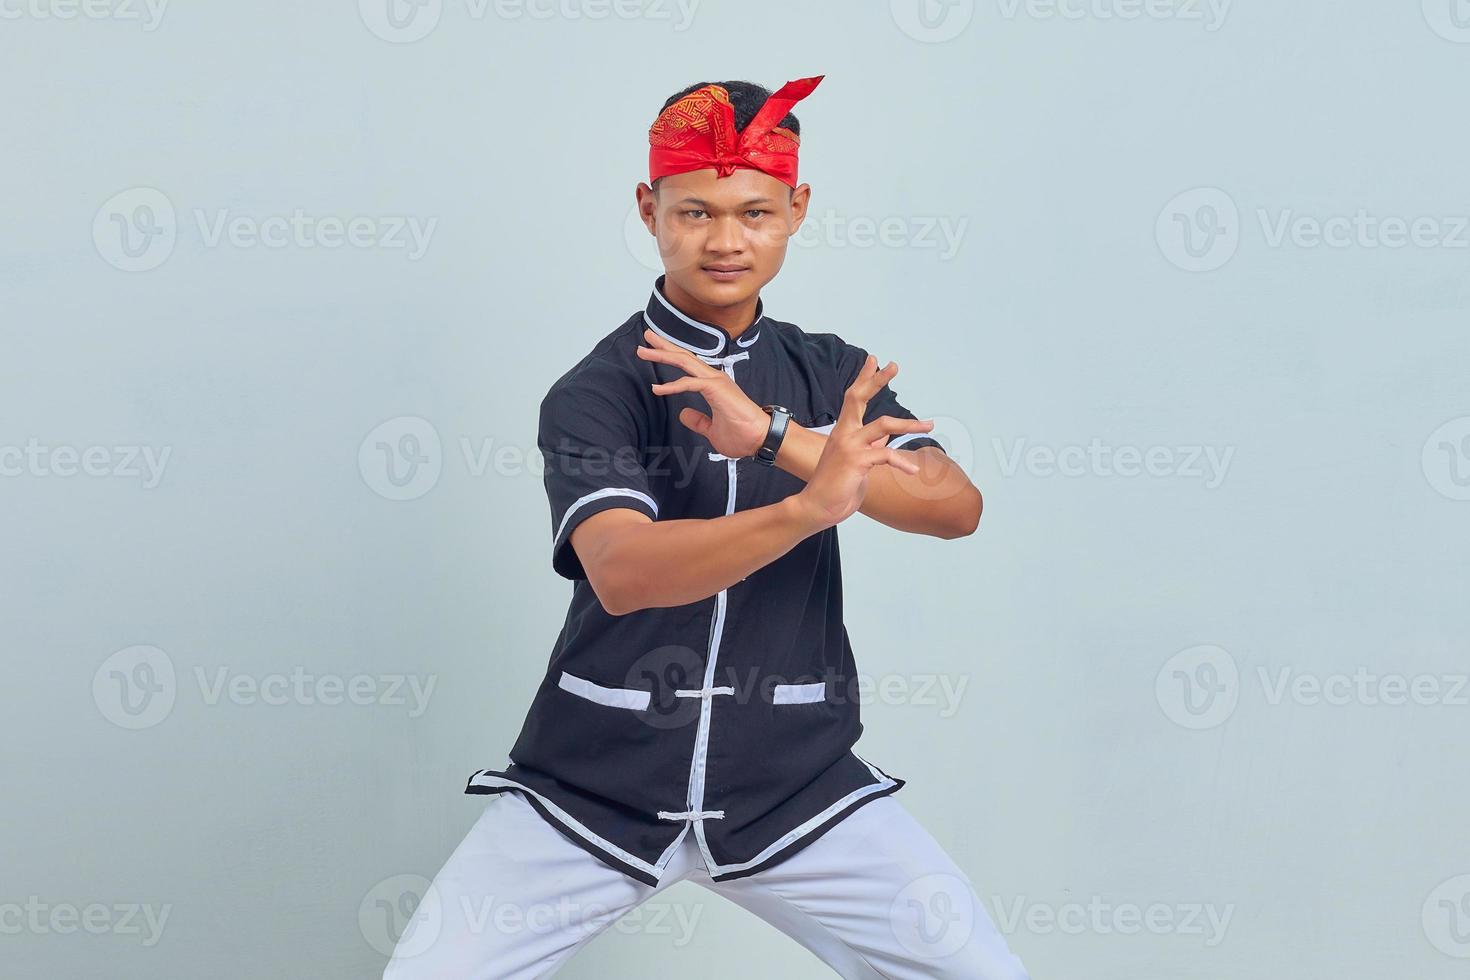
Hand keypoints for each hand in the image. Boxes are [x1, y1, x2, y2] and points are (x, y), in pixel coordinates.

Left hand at [637, 327, 768, 457]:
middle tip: (646, 337)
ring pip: (684, 362)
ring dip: (663, 354)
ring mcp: (715, 381)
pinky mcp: (716, 388)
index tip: (653, 352)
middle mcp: (713, 378)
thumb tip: (684, 414)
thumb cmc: (742, 435)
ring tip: (643, 350)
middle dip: (663, 346)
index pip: (688, 365)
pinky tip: (657, 389)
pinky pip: (689, 383)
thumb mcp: (712, 430)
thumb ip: (698, 421)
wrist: (760, 439)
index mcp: (713, 384)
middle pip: (684, 356)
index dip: (670, 356)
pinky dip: (672, 386)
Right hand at [793, 355, 935, 531]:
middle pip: (859, 397)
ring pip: (884, 424)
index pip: (854, 398)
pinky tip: (913, 470)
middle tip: (894, 365)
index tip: (874, 360)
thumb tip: (884, 439)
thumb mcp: (856, 463)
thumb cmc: (837, 487)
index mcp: (843, 431)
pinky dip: (902, 462)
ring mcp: (849, 446)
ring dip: (910, 425)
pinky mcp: (856, 461)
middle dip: (877, 380)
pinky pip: (886, 455)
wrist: (817, 506)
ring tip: (929, 425)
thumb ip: (868, 448)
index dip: (864, 378)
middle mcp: (844, 433)